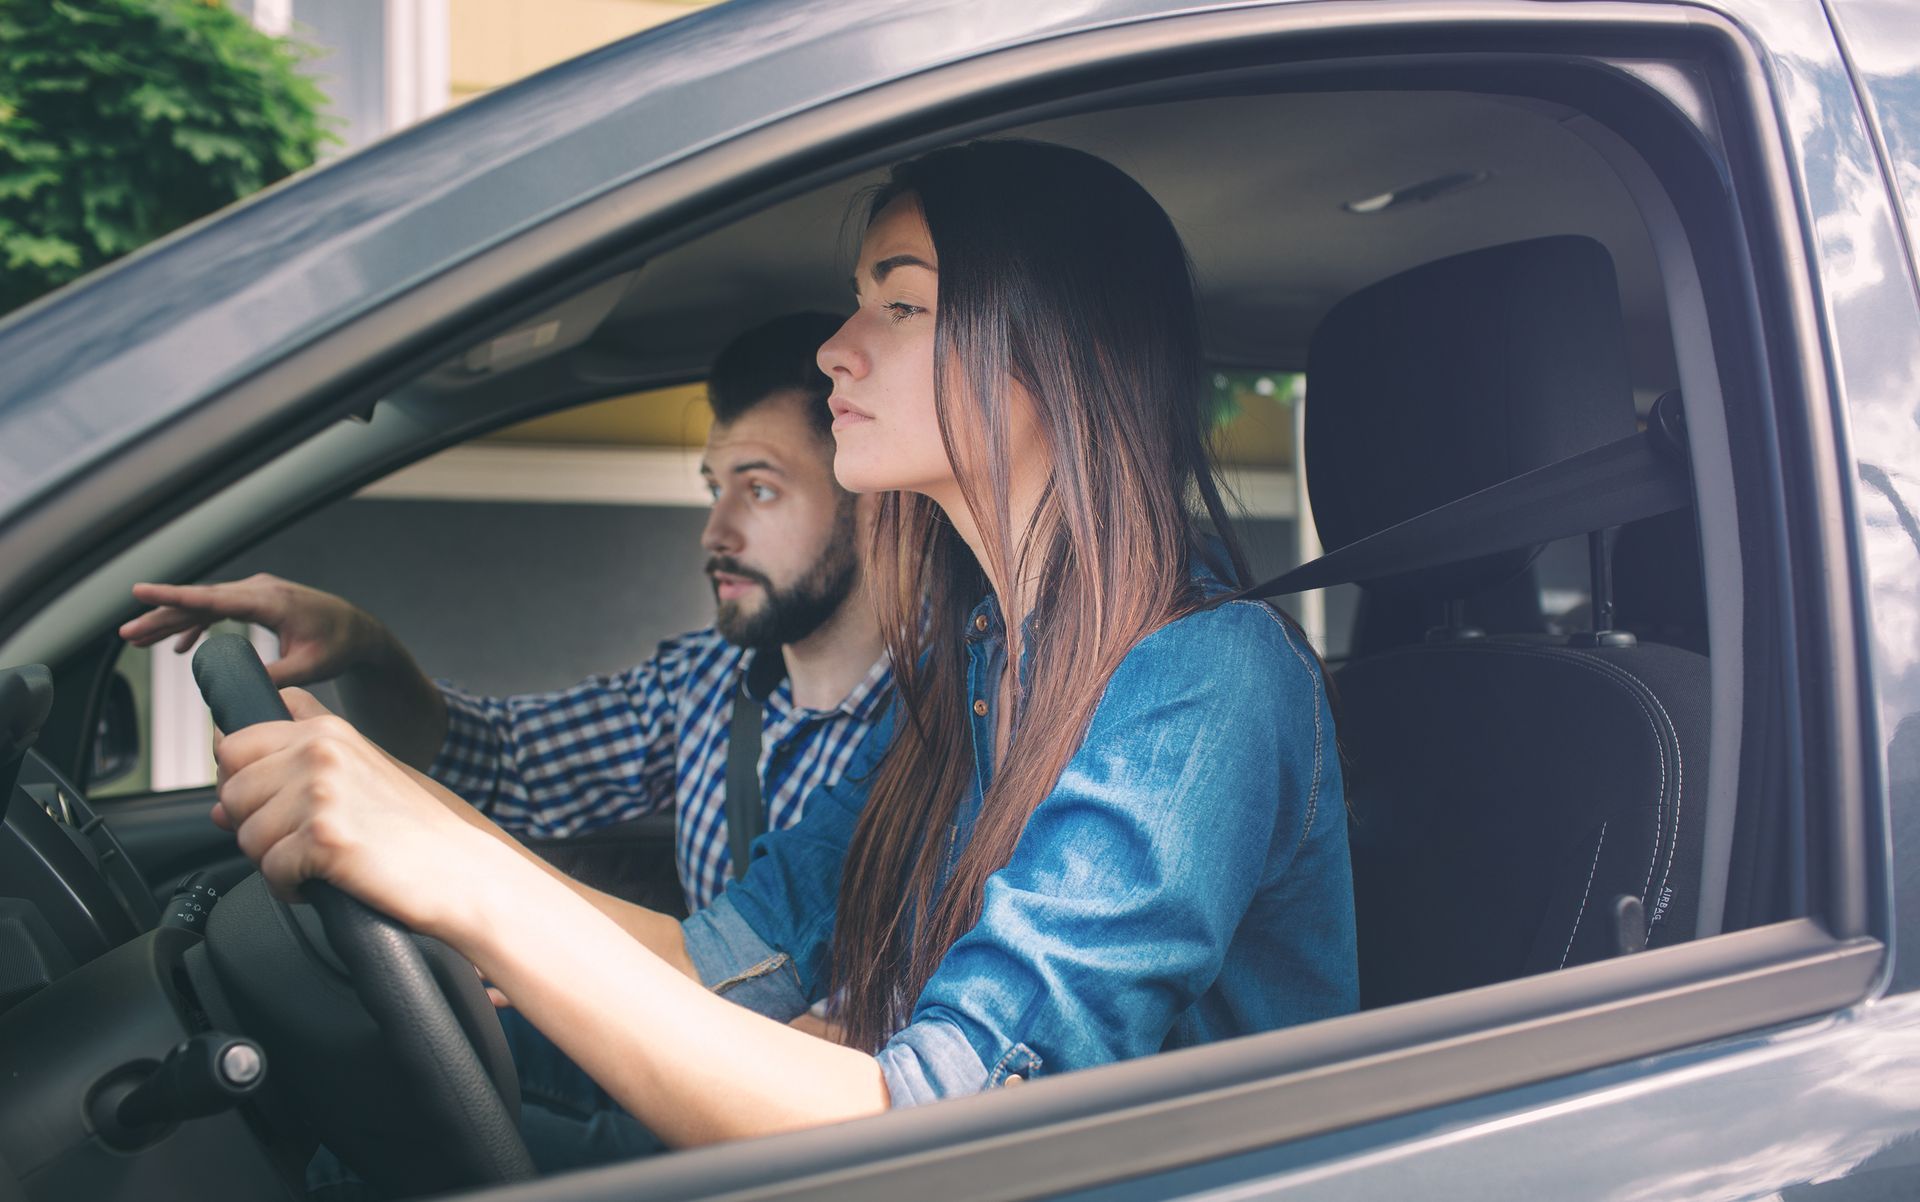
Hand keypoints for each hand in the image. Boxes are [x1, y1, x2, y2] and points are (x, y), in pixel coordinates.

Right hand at [121, 574, 382, 686]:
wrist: (360, 631)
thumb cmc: (339, 646)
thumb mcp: (309, 667)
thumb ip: (274, 676)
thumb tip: (238, 690)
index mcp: (270, 601)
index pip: (212, 598)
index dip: (174, 596)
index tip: (140, 592)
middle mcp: (260, 590)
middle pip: (200, 602)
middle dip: (161, 616)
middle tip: (127, 633)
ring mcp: (258, 593)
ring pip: (206, 605)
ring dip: (173, 622)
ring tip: (139, 640)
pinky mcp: (258, 602)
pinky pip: (219, 611)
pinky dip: (198, 625)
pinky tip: (179, 647)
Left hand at [213, 688, 507, 938]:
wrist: (467, 871)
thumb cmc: (420, 830)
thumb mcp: (364, 772)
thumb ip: (297, 765)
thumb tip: (217, 804)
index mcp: (328, 730)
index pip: (236, 740)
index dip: (242, 778)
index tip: (269, 802)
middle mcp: (320, 751)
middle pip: (231, 789)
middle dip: (252, 823)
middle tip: (296, 841)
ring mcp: (321, 792)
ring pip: (244, 833)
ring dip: (272, 859)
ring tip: (317, 863)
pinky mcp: (323, 838)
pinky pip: (269, 871)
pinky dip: (289, 889)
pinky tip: (322, 885)